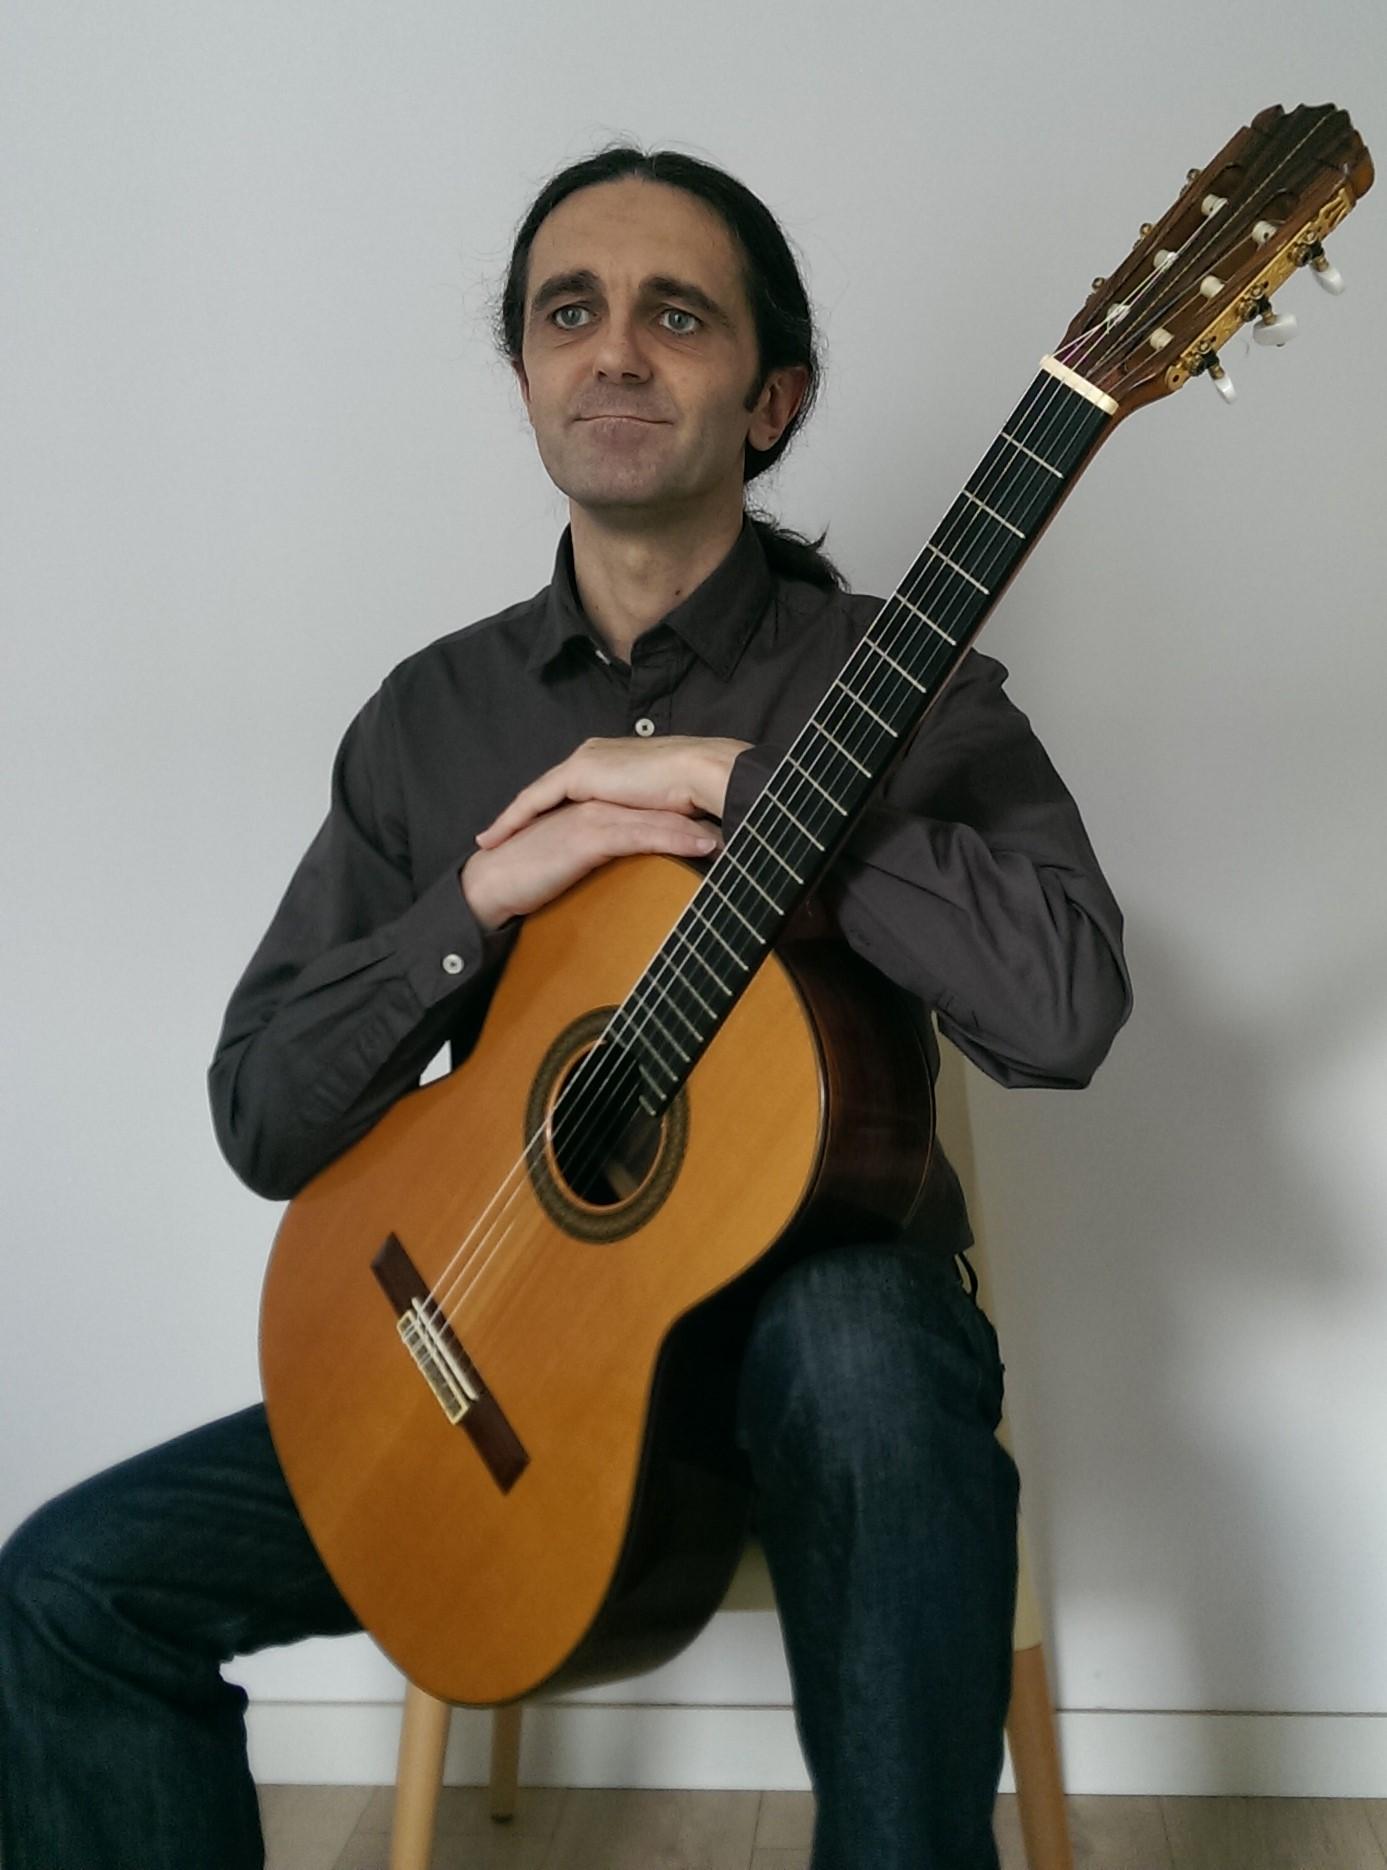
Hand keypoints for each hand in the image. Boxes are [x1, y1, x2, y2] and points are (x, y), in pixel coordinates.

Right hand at [460, 798, 723, 930]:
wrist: (494, 882)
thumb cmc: (532, 872)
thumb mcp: (580, 855)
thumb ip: (611, 845)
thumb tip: (647, 858)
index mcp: (600, 801)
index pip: (656, 799)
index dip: (695, 806)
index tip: (733, 813)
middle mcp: (601, 798)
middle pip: (665, 800)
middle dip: (707, 807)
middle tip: (750, 813)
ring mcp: (596, 813)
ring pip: (660, 814)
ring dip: (703, 822)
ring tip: (743, 830)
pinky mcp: (589, 834)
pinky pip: (641, 835)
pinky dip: (676, 839)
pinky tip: (706, 847)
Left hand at [474, 736, 750, 850]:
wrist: (702, 773)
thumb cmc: (699, 793)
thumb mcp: (667, 807)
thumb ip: (651, 815)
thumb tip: (658, 837)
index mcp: (615, 760)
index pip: (574, 789)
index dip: (554, 811)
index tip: (538, 832)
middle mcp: (595, 755)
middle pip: (549, 791)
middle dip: (524, 815)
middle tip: (499, 839)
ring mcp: (585, 761)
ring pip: (536, 796)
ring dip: (511, 819)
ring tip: (489, 843)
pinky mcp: (579, 774)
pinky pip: (535, 801)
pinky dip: (513, 819)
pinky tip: (495, 838)